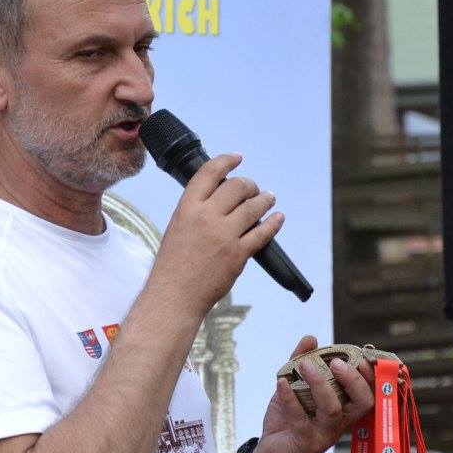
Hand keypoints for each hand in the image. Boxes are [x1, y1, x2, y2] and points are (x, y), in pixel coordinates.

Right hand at [146, 153, 282, 314]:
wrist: (175, 294)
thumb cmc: (174, 263)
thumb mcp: (177, 225)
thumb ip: (197, 208)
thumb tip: (221, 196)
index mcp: (187, 207)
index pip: (210, 172)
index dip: (227, 161)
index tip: (237, 158)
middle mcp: (206, 217)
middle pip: (237, 187)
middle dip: (249, 184)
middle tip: (253, 188)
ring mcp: (224, 235)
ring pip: (253, 207)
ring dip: (264, 199)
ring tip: (268, 198)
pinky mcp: (238, 254)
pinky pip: (263, 233)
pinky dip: (274, 223)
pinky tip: (278, 218)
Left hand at [251, 335, 374, 452]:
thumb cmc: (287, 421)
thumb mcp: (294, 388)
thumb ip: (301, 362)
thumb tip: (311, 338)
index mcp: (343, 408)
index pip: (368, 392)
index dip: (369, 374)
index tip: (359, 354)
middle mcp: (339, 422)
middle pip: (363, 402)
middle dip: (354, 379)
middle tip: (336, 362)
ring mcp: (324, 435)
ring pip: (333, 410)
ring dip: (320, 384)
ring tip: (304, 365)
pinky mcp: (305, 443)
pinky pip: (300, 419)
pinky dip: (290, 398)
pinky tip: (281, 382)